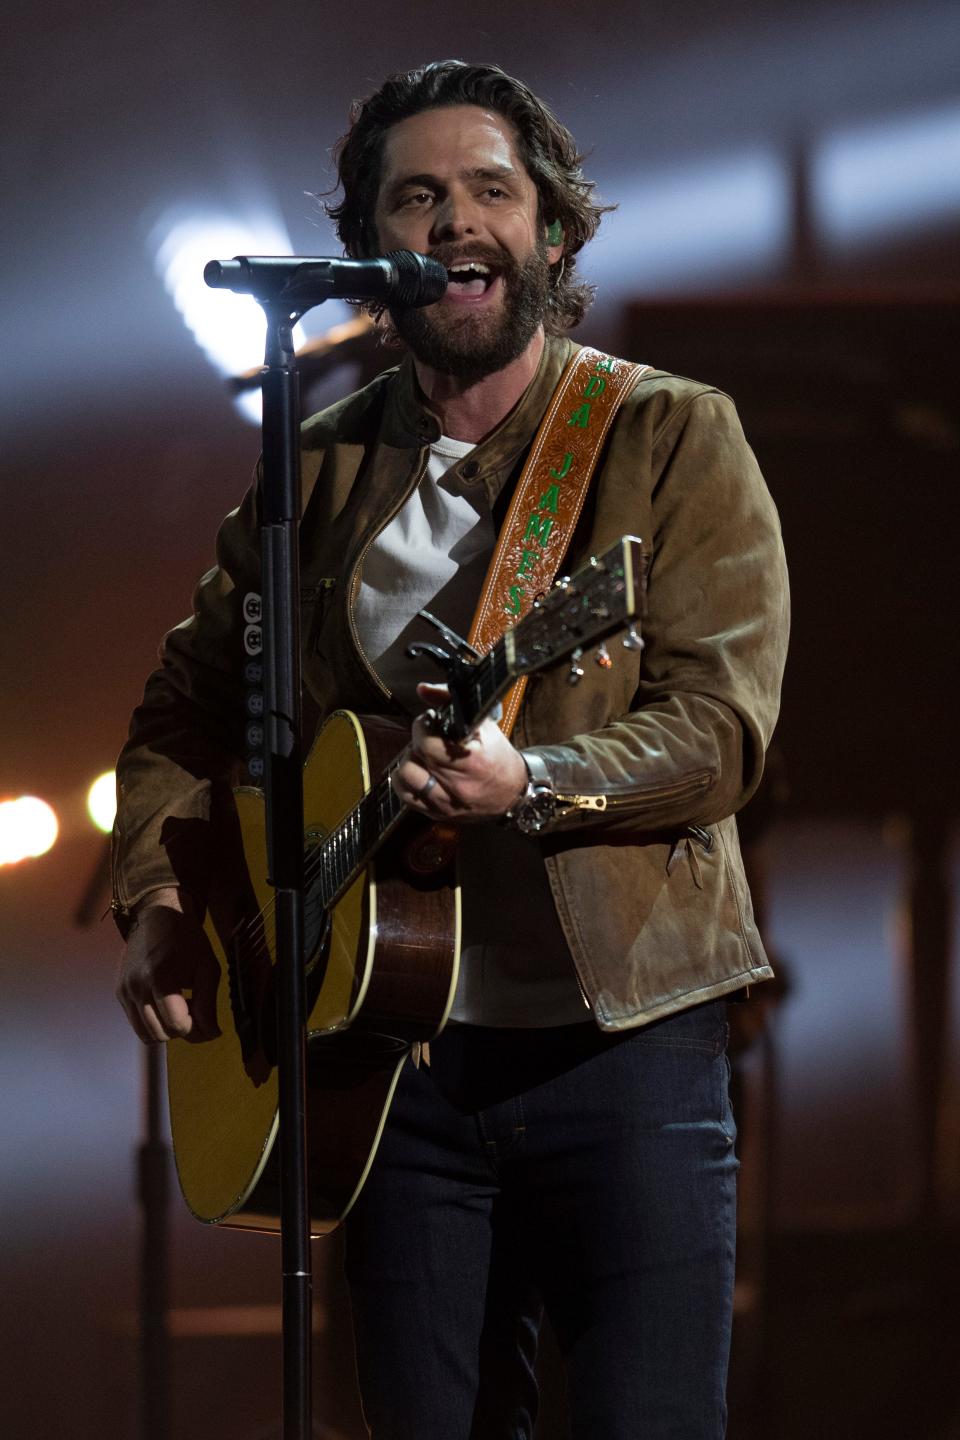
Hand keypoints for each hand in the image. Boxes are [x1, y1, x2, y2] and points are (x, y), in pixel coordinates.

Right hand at [116, 893, 220, 1043]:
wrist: (158, 916)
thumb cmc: (188, 940)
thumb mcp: (208, 968)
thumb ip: (209, 1004)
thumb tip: (211, 1035)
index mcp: (160, 978)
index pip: (177, 1024)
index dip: (197, 1028)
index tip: (207, 1019)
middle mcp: (136, 987)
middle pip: (160, 1033)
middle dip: (182, 1030)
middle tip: (194, 1010)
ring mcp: (124, 990)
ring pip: (146, 1034)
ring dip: (166, 1029)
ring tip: (180, 1007)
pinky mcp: (119, 992)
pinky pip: (136, 1023)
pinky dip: (153, 1022)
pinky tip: (166, 1003)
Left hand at [393, 683, 527, 820]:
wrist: (514, 794)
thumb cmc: (499, 758)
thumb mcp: (484, 725)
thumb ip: (451, 701)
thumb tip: (423, 689)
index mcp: (472, 761)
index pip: (427, 744)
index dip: (423, 727)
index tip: (429, 722)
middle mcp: (458, 785)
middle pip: (415, 758)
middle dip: (417, 741)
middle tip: (428, 737)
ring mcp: (447, 803)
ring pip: (405, 779)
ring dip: (408, 762)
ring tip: (421, 756)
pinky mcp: (438, 814)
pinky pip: (407, 797)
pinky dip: (406, 782)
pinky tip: (419, 773)